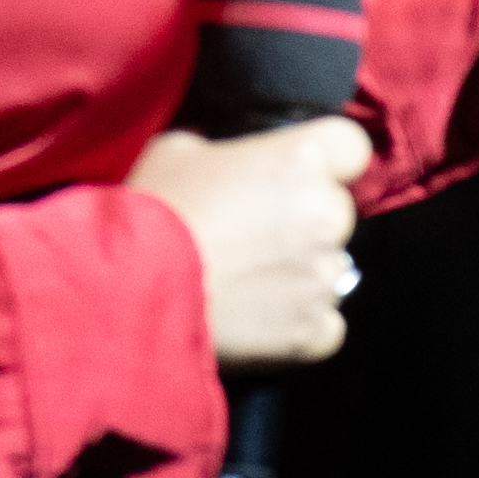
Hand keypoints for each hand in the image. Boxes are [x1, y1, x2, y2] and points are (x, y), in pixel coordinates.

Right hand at [136, 109, 368, 372]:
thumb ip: (225, 152)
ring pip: (328, 267)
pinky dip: (298, 320)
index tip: (293, 171)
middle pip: (335, 210)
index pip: (350, 146)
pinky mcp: (314, 330)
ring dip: (297, 270)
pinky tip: (255, 316)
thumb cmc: (150, 209)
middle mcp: (326, 216)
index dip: (325, 159)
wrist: (128, 287)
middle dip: (301, 218)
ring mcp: (324, 277)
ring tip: (242, 278)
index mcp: (300, 161)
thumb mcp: (177, 150)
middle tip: (248, 231)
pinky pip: (324, 323)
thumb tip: (233, 164)